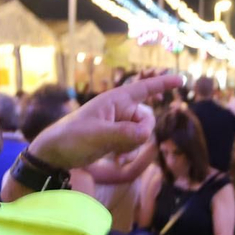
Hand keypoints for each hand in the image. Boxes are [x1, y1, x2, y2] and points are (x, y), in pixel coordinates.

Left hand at [28, 74, 181, 170]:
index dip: (162, 84)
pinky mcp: (115, 137)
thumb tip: (146, 134)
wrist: (54, 154)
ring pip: (141, 133)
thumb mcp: (97, 136)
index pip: (143, 89)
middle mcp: (118, 109)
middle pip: (145, 120)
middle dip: (139, 133)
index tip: (181, 80)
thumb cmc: (71, 139)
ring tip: (112, 148)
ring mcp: (117, 124)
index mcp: (114, 100)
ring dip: (132, 144)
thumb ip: (124, 134)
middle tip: (119, 142)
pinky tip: (113, 154)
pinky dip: (127, 149)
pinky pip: (132, 142)